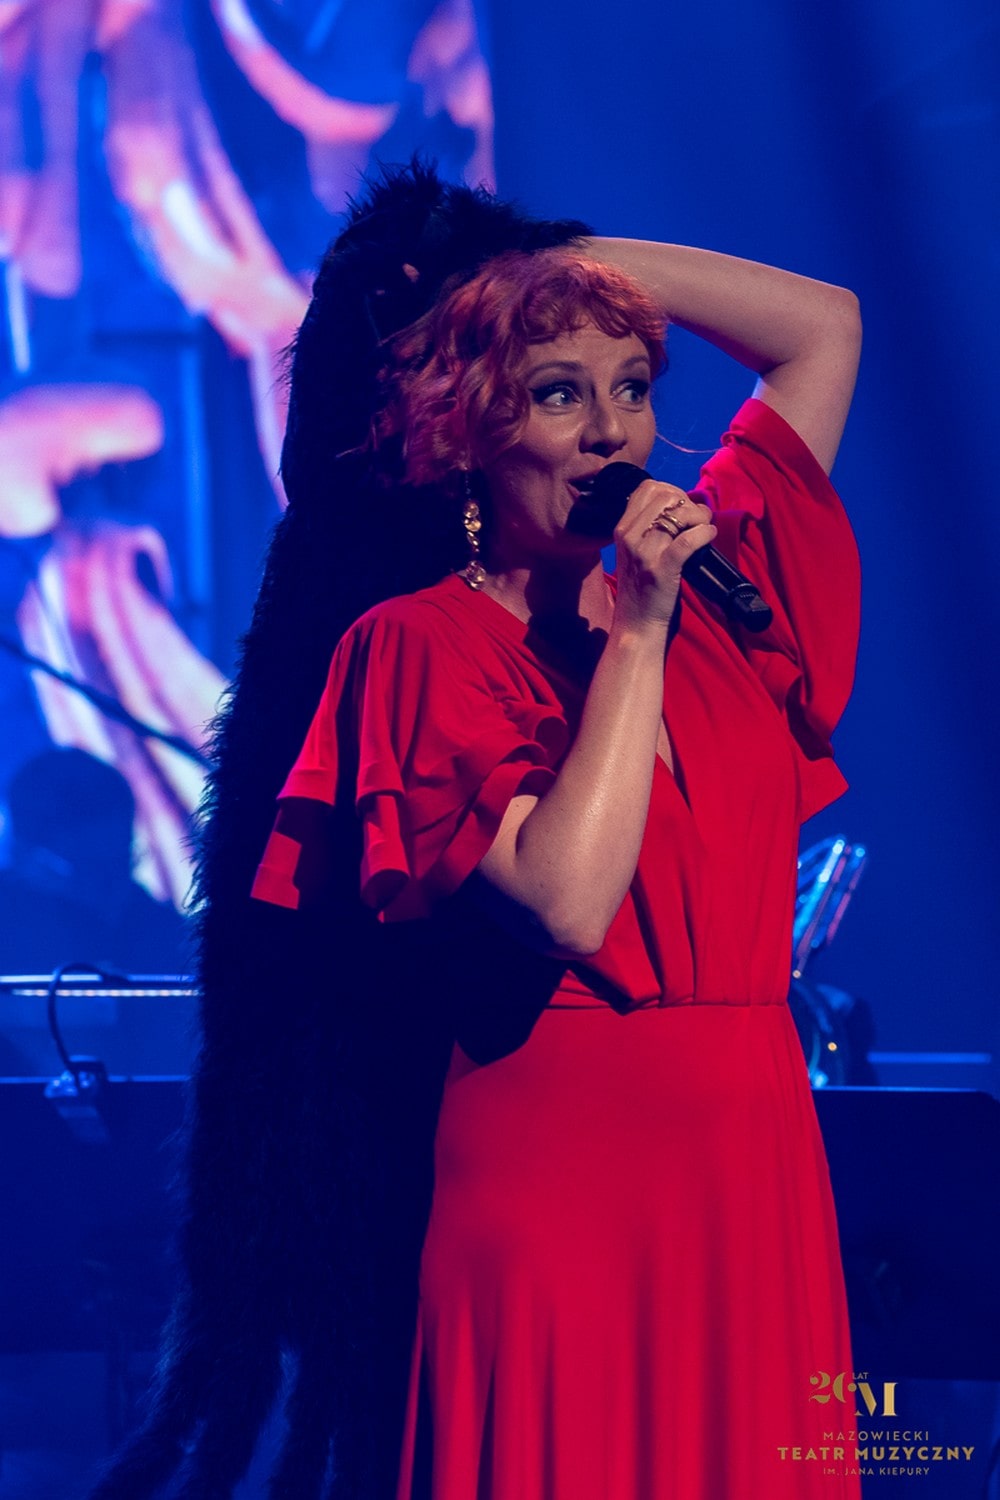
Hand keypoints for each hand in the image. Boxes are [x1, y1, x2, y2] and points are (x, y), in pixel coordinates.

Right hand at [611, 480, 716, 631]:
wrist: (636, 625)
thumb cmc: (642, 588)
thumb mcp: (635, 552)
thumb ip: (650, 528)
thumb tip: (684, 504)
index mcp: (622, 529)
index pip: (647, 488)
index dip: (672, 490)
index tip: (684, 506)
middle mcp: (629, 537)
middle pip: (665, 496)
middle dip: (688, 503)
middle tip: (697, 520)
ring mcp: (644, 553)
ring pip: (678, 514)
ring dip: (700, 516)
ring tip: (705, 528)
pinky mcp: (662, 569)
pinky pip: (689, 539)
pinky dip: (705, 533)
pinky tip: (709, 537)